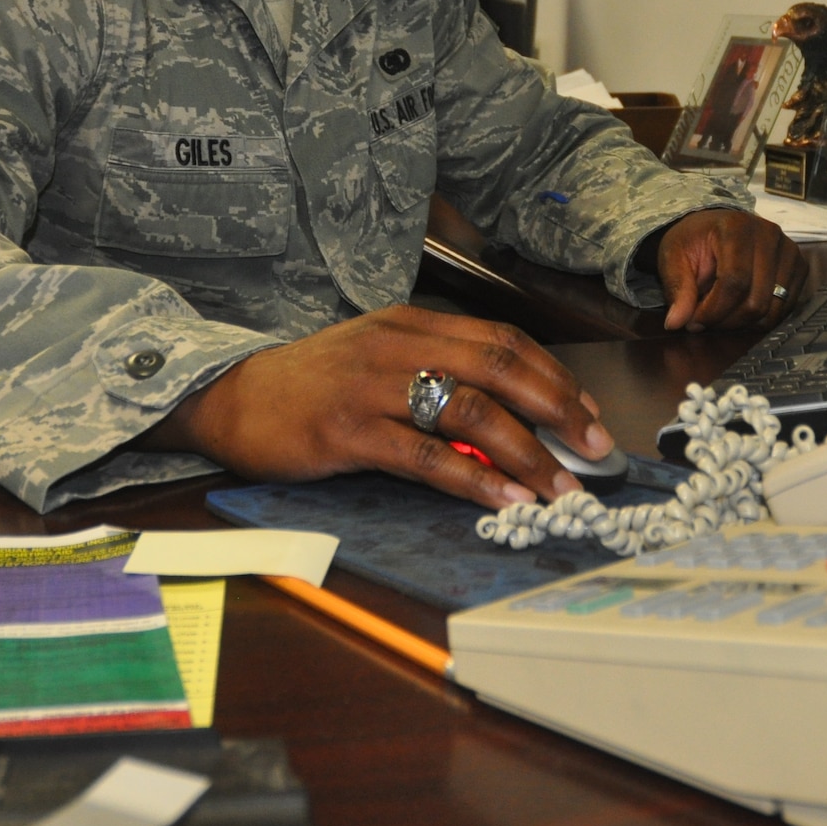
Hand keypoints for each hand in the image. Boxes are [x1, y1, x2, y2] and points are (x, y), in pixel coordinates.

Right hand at [138, 306, 615, 509]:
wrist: (231, 397)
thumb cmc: (314, 384)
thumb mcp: (380, 359)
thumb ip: (439, 373)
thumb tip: (512, 417)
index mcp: (414, 323)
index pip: (505, 341)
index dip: (556, 378)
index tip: (591, 417)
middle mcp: (399, 346)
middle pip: (501, 368)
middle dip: (559, 411)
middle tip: (595, 451)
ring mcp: (372, 387)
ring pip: (470, 411)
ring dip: (525, 454)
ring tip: (559, 489)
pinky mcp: (348, 432)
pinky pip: (424, 456)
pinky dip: (472, 481)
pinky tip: (502, 502)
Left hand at [658, 209, 805, 331]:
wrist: (715, 228)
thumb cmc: (694, 242)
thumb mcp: (673, 258)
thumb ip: (677, 288)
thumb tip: (676, 322)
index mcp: (737, 227)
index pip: (735, 281)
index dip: (714, 310)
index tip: (694, 322)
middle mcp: (769, 235)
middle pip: (756, 300)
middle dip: (726, 321)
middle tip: (705, 321)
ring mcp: (789, 251)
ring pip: (772, 309)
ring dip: (743, 323)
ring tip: (721, 314)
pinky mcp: (800, 266)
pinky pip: (784, 309)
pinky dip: (760, 319)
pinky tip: (739, 309)